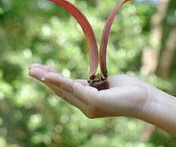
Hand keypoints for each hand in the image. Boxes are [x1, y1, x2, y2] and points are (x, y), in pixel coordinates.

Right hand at [29, 63, 151, 118]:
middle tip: (29, 69)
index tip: (41, 70)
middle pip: (60, 90)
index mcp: (86, 101)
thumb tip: (81, 80)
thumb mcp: (104, 84)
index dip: (52, 80)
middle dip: (44, 79)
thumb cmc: (128, 90)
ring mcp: (88, 105)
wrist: (146, 99)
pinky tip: (47, 76)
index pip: (65, 89)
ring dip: (47, 79)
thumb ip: (90, 83)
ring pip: (63, 89)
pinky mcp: (93, 102)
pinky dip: (59, 81)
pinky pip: (73, 89)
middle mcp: (85, 106)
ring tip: (33, 70)